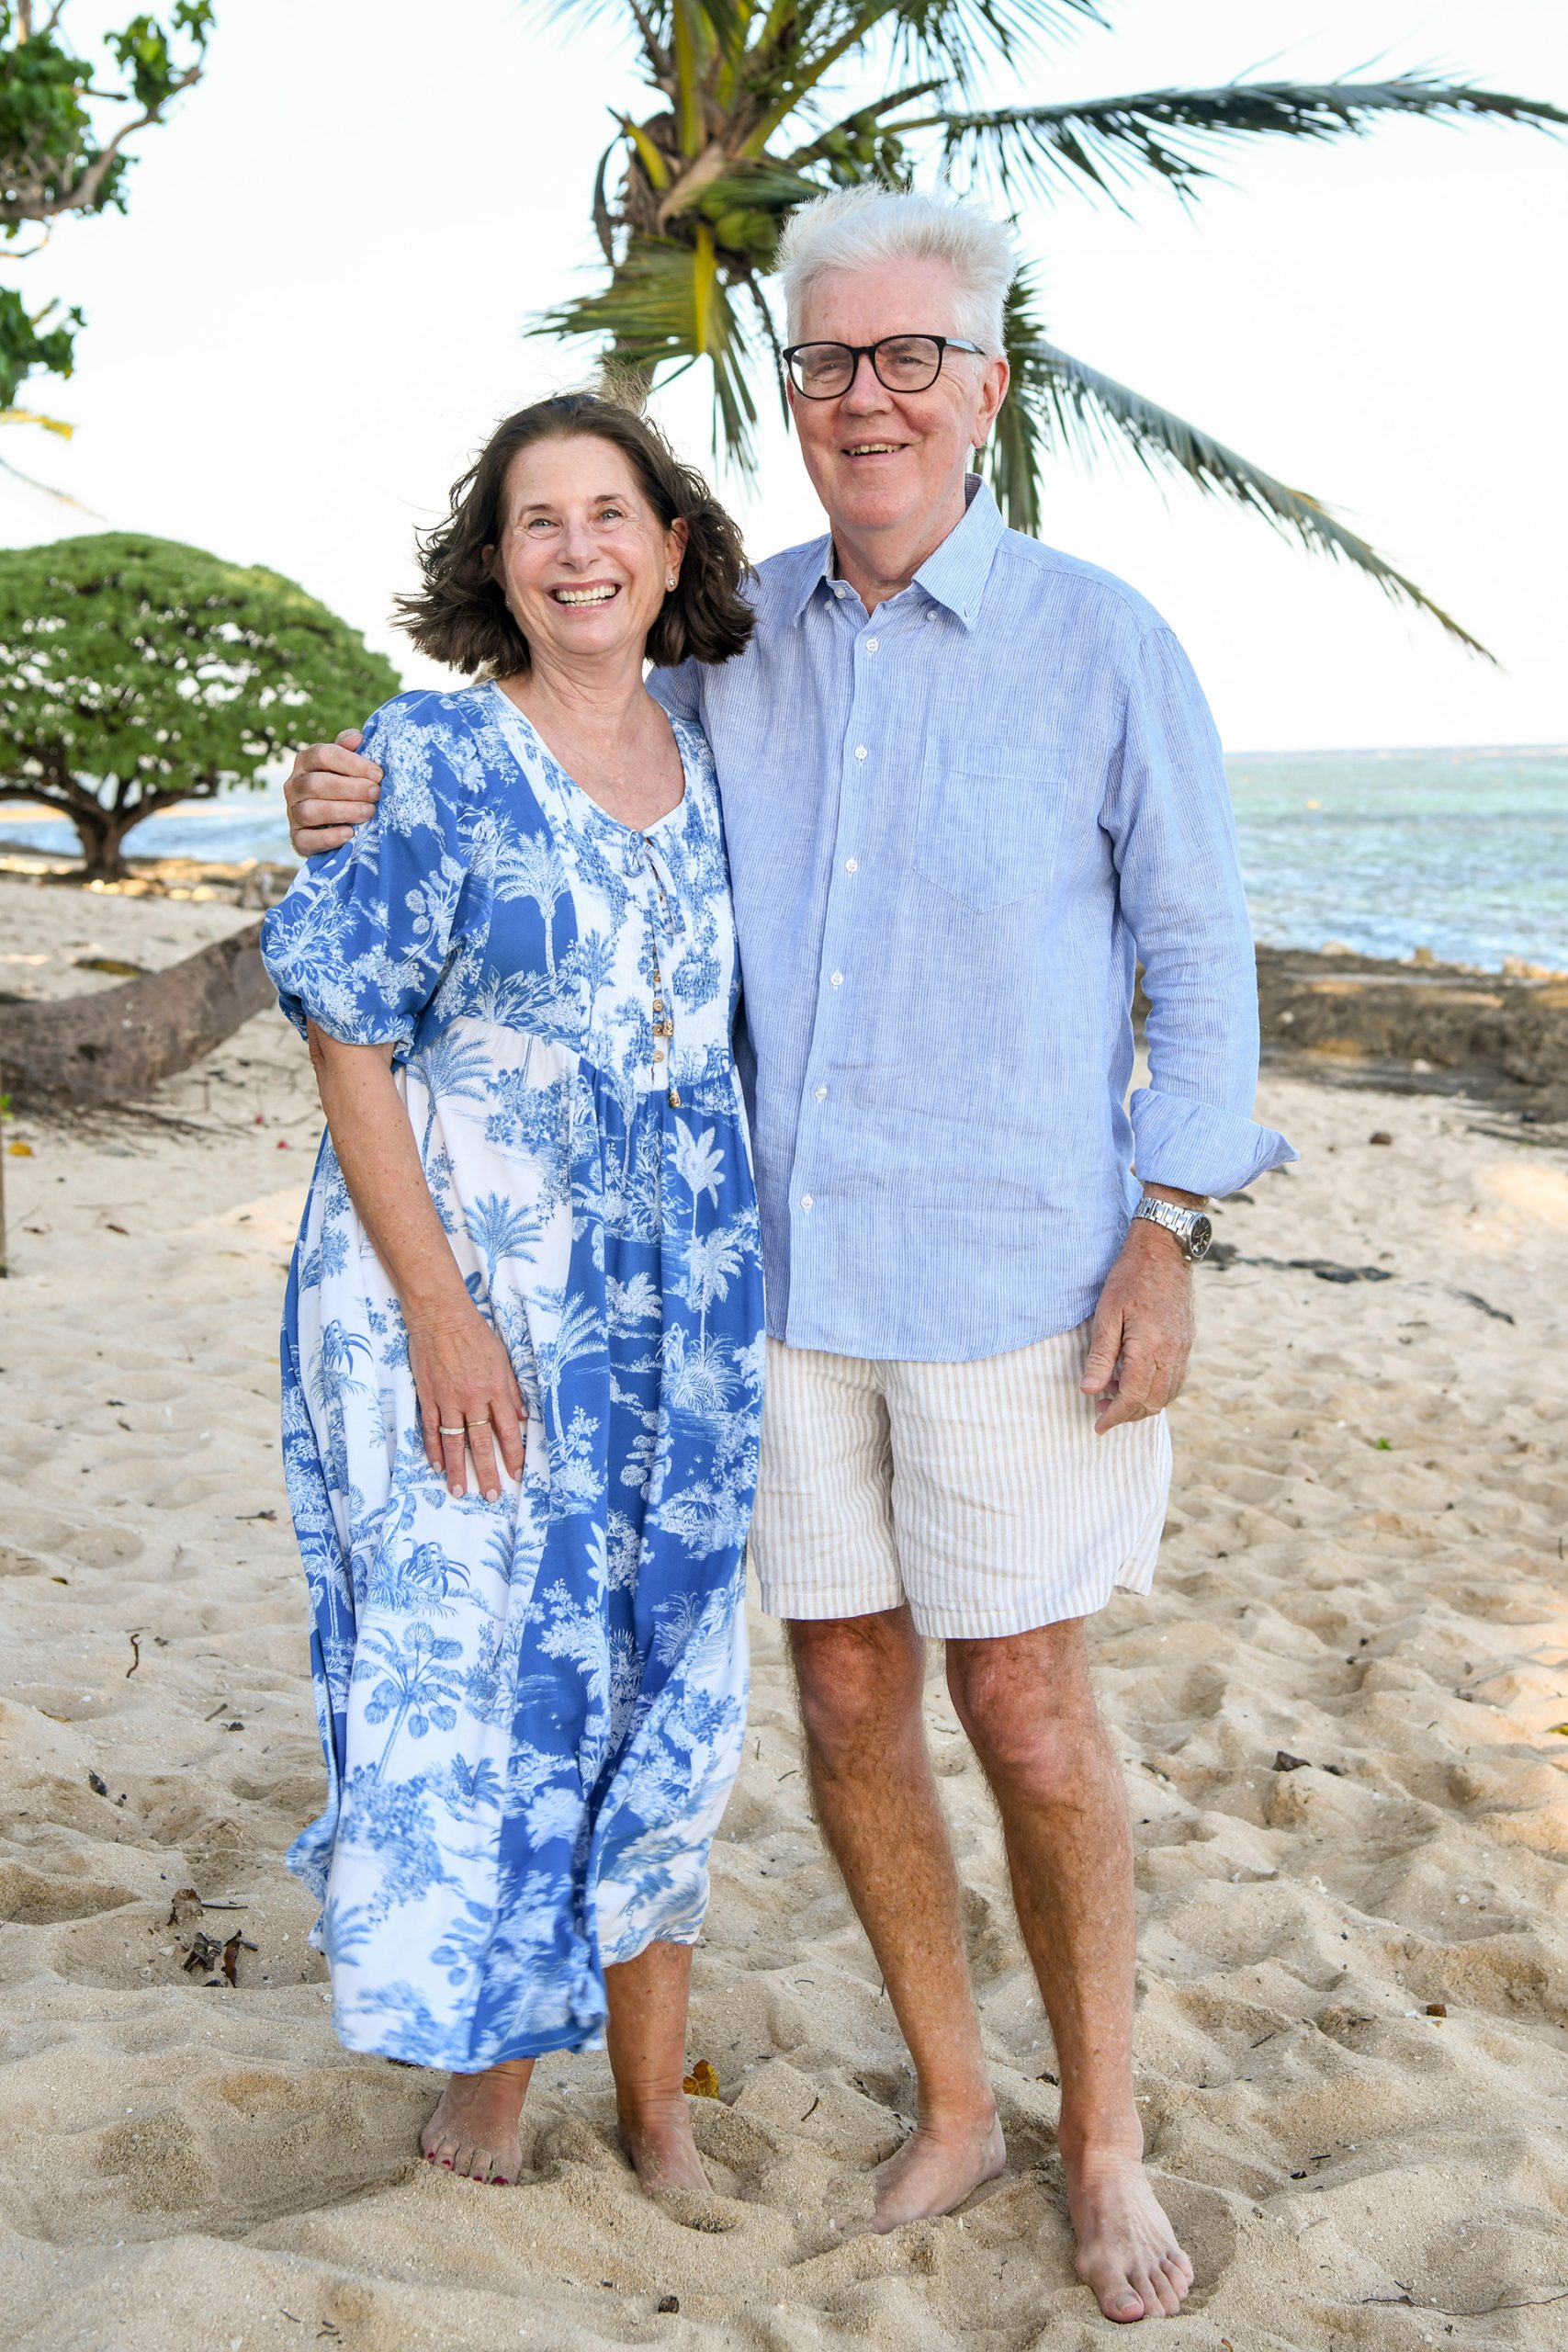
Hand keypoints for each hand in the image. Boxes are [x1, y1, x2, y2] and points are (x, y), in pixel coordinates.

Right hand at [285, 729, 382, 855]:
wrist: (332, 823)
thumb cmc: (345, 786)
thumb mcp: (348, 765)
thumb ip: (350, 750)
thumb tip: (358, 738)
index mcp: (306, 761)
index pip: (324, 754)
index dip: (352, 763)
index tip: (378, 775)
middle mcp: (294, 785)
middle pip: (316, 783)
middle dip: (351, 788)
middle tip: (376, 794)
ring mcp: (293, 812)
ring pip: (311, 811)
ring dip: (343, 811)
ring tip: (369, 812)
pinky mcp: (297, 838)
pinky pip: (306, 839)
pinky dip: (329, 838)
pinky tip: (350, 834)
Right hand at [407, 1302, 526, 1501]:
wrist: (441, 1317)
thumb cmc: (476, 1334)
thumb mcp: (503, 1359)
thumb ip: (512, 1391)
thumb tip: (522, 1418)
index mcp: (496, 1390)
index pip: (508, 1431)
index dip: (514, 1455)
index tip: (518, 1475)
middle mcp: (474, 1399)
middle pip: (483, 1443)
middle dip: (488, 1472)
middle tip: (491, 1496)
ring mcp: (448, 1400)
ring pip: (455, 1442)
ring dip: (458, 1469)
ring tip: (460, 1491)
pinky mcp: (428, 1396)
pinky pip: (432, 1429)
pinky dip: (434, 1448)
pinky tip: (437, 1465)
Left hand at [1081, 1222, 1194, 1433]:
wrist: (1164, 1251)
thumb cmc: (1130, 1277)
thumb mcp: (1107, 1314)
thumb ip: (1100, 1355)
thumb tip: (1090, 1391)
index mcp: (1150, 1347)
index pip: (1132, 1397)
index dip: (1113, 1416)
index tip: (1097, 1426)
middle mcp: (1172, 1353)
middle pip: (1152, 1402)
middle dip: (1127, 1414)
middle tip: (1101, 1410)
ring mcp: (1184, 1349)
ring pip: (1167, 1395)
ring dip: (1142, 1404)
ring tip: (1115, 1395)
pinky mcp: (1187, 1342)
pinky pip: (1176, 1380)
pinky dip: (1157, 1390)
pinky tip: (1137, 1380)